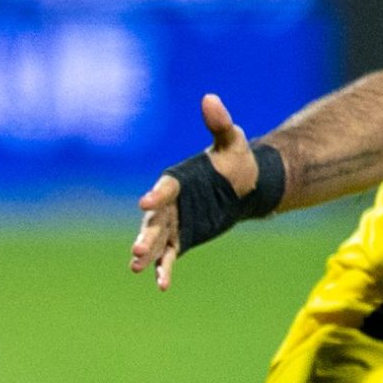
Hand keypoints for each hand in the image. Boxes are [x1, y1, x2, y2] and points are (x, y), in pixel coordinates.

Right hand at [130, 93, 254, 289]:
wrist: (244, 184)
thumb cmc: (236, 159)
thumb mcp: (232, 141)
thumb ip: (220, 123)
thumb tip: (210, 98)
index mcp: (177, 180)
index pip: (164, 189)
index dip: (156, 196)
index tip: (146, 203)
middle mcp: (169, 203)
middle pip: (154, 220)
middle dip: (146, 234)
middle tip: (137, 250)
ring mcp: (173, 222)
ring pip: (157, 240)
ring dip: (147, 253)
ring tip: (137, 267)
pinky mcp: (182, 238)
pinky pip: (170, 255)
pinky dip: (164, 269)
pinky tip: (162, 285)